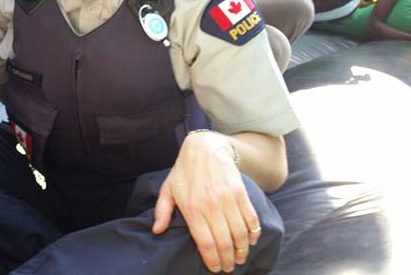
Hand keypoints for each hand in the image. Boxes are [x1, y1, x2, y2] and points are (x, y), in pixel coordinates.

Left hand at [151, 131, 260, 272]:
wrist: (205, 147)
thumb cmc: (184, 170)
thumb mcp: (167, 189)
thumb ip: (161, 211)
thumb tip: (157, 230)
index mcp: (191, 208)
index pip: (205, 243)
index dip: (212, 260)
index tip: (215, 268)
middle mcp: (210, 205)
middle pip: (224, 242)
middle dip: (228, 260)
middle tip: (229, 267)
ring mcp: (226, 199)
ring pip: (240, 233)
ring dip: (242, 250)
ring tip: (240, 258)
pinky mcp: (239, 192)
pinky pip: (250, 218)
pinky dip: (253, 233)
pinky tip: (250, 241)